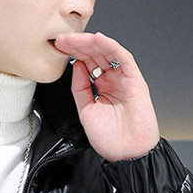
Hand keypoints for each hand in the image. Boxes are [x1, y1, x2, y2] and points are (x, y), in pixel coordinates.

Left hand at [52, 31, 159, 161]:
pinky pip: (122, 57)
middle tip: (61, 38)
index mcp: (101, 88)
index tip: (57, 48)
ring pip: (107, 52)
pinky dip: (110, 46)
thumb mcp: (85, 111)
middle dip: (77, 45)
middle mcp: (113, 80)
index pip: (86, 64)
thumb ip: (80, 88)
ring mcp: (124, 78)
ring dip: (90, 42)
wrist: (126, 153)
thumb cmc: (110, 139)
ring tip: (73, 38)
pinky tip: (97, 39)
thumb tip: (76, 66)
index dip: (72, 54)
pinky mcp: (135, 79)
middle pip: (95, 55)